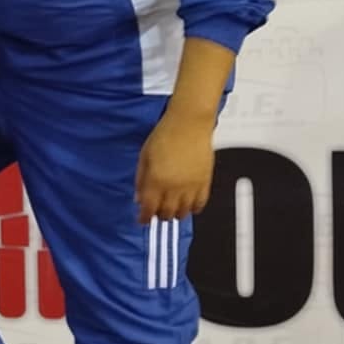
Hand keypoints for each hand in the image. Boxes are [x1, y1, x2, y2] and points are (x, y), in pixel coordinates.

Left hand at [135, 109, 215, 223]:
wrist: (189, 123)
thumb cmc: (166, 134)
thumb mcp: (144, 156)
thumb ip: (140, 179)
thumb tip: (138, 197)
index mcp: (156, 180)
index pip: (148, 209)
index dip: (144, 218)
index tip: (142, 220)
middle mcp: (174, 186)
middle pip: (166, 214)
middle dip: (159, 216)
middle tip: (156, 212)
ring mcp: (191, 186)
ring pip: (183, 212)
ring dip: (175, 214)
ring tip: (171, 209)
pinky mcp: (205, 182)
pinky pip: (200, 204)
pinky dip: (194, 209)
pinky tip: (189, 206)